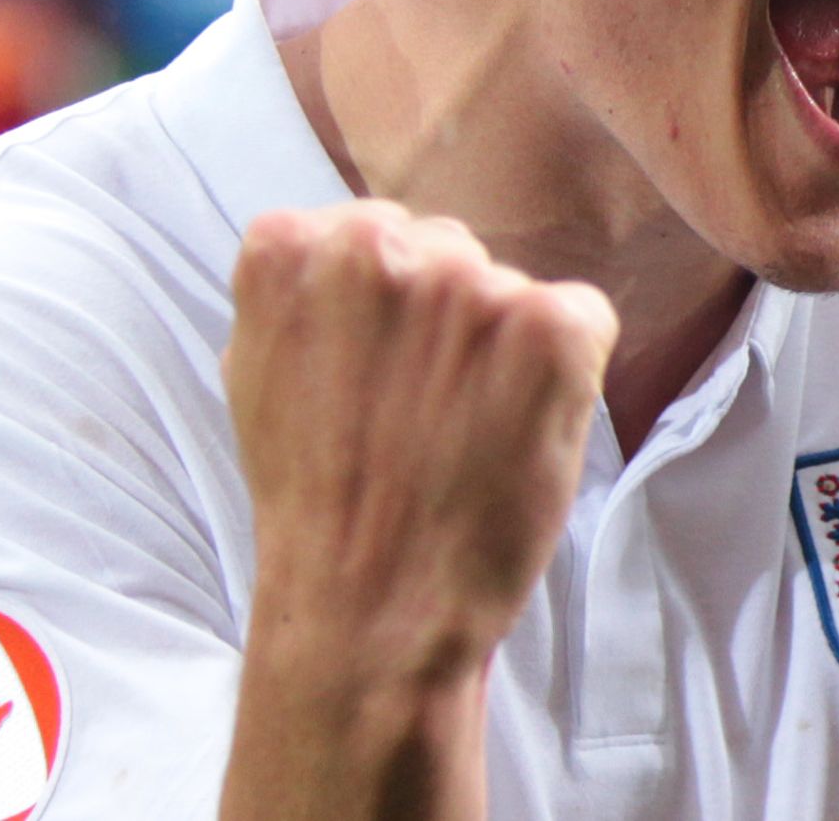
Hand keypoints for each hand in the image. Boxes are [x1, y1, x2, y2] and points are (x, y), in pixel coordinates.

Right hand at [225, 201, 617, 684]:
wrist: (371, 606)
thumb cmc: (319, 500)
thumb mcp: (258, 371)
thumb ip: (302, 289)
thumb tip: (344, 236)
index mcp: (291, 247)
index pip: (371, 232)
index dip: (385, 312)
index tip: (374, 374)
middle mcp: (378, 248)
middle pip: (445, 250)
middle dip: (445, 320)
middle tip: (419, 411)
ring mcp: (470, 283)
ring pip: (508, 288)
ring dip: (502, 348)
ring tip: (459, 431)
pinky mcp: (550, 325)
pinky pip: (580, 316)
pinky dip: (568, 373)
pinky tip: (516, 431)